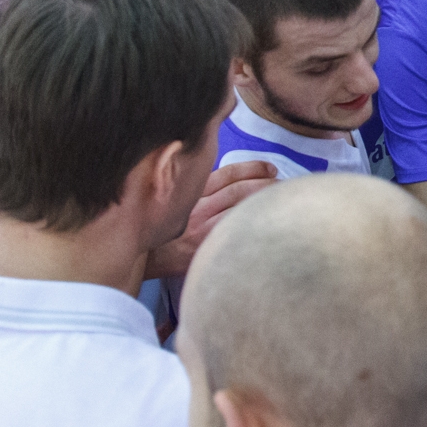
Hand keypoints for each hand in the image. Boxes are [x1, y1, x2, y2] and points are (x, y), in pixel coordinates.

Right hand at [144, 159, 278, 277]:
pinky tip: (268, 222)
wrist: (143, 259)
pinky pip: (235, 228)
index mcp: (190, 191)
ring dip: (265, 199)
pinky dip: (254, 222)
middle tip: (283, 184)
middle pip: (238, 188)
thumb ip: (199, 190)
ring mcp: (202, 227)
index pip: (227, 173)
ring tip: (282, 199)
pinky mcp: (206, 246)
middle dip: (265, 183)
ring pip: (240, 206)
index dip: (253, 168)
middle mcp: (197, 206)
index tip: (270, 167)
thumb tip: (234, 181)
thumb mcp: (176, 203)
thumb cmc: (162, 233)